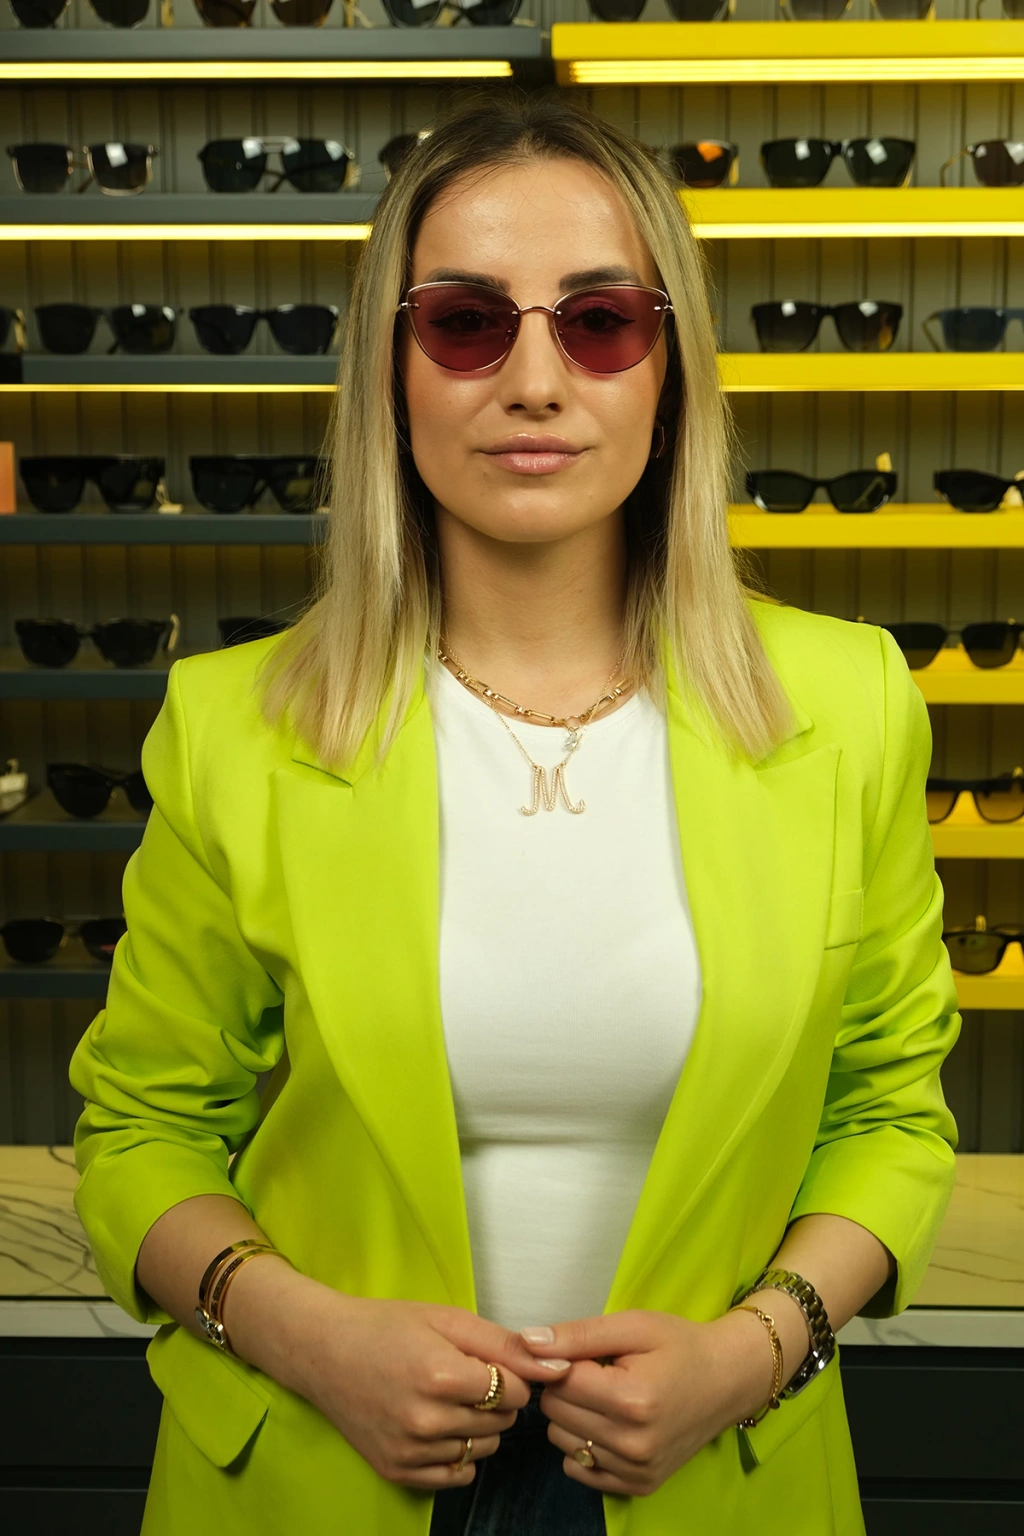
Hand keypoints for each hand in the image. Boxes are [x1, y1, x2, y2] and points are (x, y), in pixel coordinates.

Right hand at [278, 1286, 571, 1489]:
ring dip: (478, 1426)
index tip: (486, 1361)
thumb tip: (556, 1367)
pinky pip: (456, 1475)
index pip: (514, 1392)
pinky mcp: (396, 1471)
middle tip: (465, 1377)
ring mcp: (409, 1451)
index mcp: (441, 1376)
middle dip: (497, 1400)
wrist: (323, 1351)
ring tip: (449, 1398)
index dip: (509, 1373)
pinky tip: (439, 1425)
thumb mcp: (447, 1319)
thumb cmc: (387, 1326)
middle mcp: (426, 1421)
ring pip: (482, 1450)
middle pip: (502, 1423)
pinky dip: (457, 1453)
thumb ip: (504, 1344)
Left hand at [519, 1309, 777, 1497]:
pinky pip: (580, 1468)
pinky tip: (610, 1423)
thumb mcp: (632, 1326)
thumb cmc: (679, 1346)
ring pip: (562, 1441)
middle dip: (566, 1388)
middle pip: (555, 1413)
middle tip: (598, 1372)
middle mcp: (634, 1443)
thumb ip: (577, 1334)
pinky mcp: (640, 1485)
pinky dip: (584, 1444)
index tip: (586, 1352)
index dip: (563, 1361)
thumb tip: (526, 1342)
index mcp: (632, 1399)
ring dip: (573, 1416)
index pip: (558, 1383)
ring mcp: (637, 1470)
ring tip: (606, 1396)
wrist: (728, 1381)